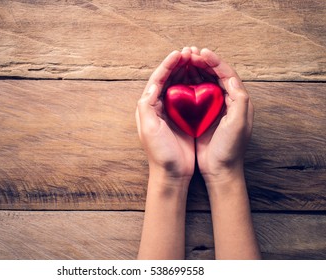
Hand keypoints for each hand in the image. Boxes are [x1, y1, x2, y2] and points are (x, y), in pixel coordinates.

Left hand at [135, 48, 194, 184]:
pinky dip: (195, 85)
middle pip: (168, 79)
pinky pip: (189, 97)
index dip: (167, 65)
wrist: (172, 174)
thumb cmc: (160, 154)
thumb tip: (153, 84)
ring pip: (179, 85)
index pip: (157, 80)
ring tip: (196, 60)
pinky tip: (203, 79)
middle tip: (190, 53)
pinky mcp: (184, 119)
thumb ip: (146, 106)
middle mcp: (159, 107)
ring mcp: (172, 113)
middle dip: (178, 65)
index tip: (179, 54)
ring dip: (186, 72)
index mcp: (148, 107)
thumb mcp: (148, 129)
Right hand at [189, 48, 253, 184]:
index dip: (214, 61)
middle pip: (215, 74)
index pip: (226, 73)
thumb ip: (239, 101)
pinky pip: (195, 93)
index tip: (201, 52)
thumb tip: (232, 79)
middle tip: (189, 52)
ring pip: (205, 82)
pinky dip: (188, 83)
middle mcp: (228, 101)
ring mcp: (214, 108)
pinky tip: (180, 79)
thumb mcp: (237, 125)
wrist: (219, 170)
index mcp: (238, 101)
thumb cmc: (229, 149)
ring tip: (183, 60)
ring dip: (195, 70)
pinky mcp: (203, 116)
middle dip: (202, 62)